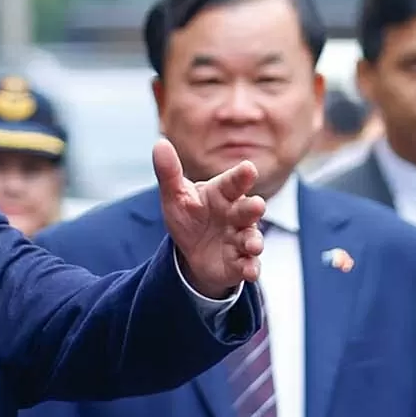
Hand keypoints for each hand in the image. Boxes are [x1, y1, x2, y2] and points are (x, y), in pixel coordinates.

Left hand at [154, 139, 265, 297]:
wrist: (194, 250)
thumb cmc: (189, 215)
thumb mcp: (175, 196)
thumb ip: (169, 172)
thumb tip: (159, 143)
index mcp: (222, 194)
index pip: (233, 182)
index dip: (241, 176)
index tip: (248, 168)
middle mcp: (236, 214)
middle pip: (247, 209)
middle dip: (252, 208)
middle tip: (256, 206)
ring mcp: (240, 238)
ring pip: (252, 238)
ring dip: (254, 241)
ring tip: (253, 245)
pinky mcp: (240, 261)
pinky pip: (249, 264)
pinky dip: (251, 268)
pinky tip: (250, 273)